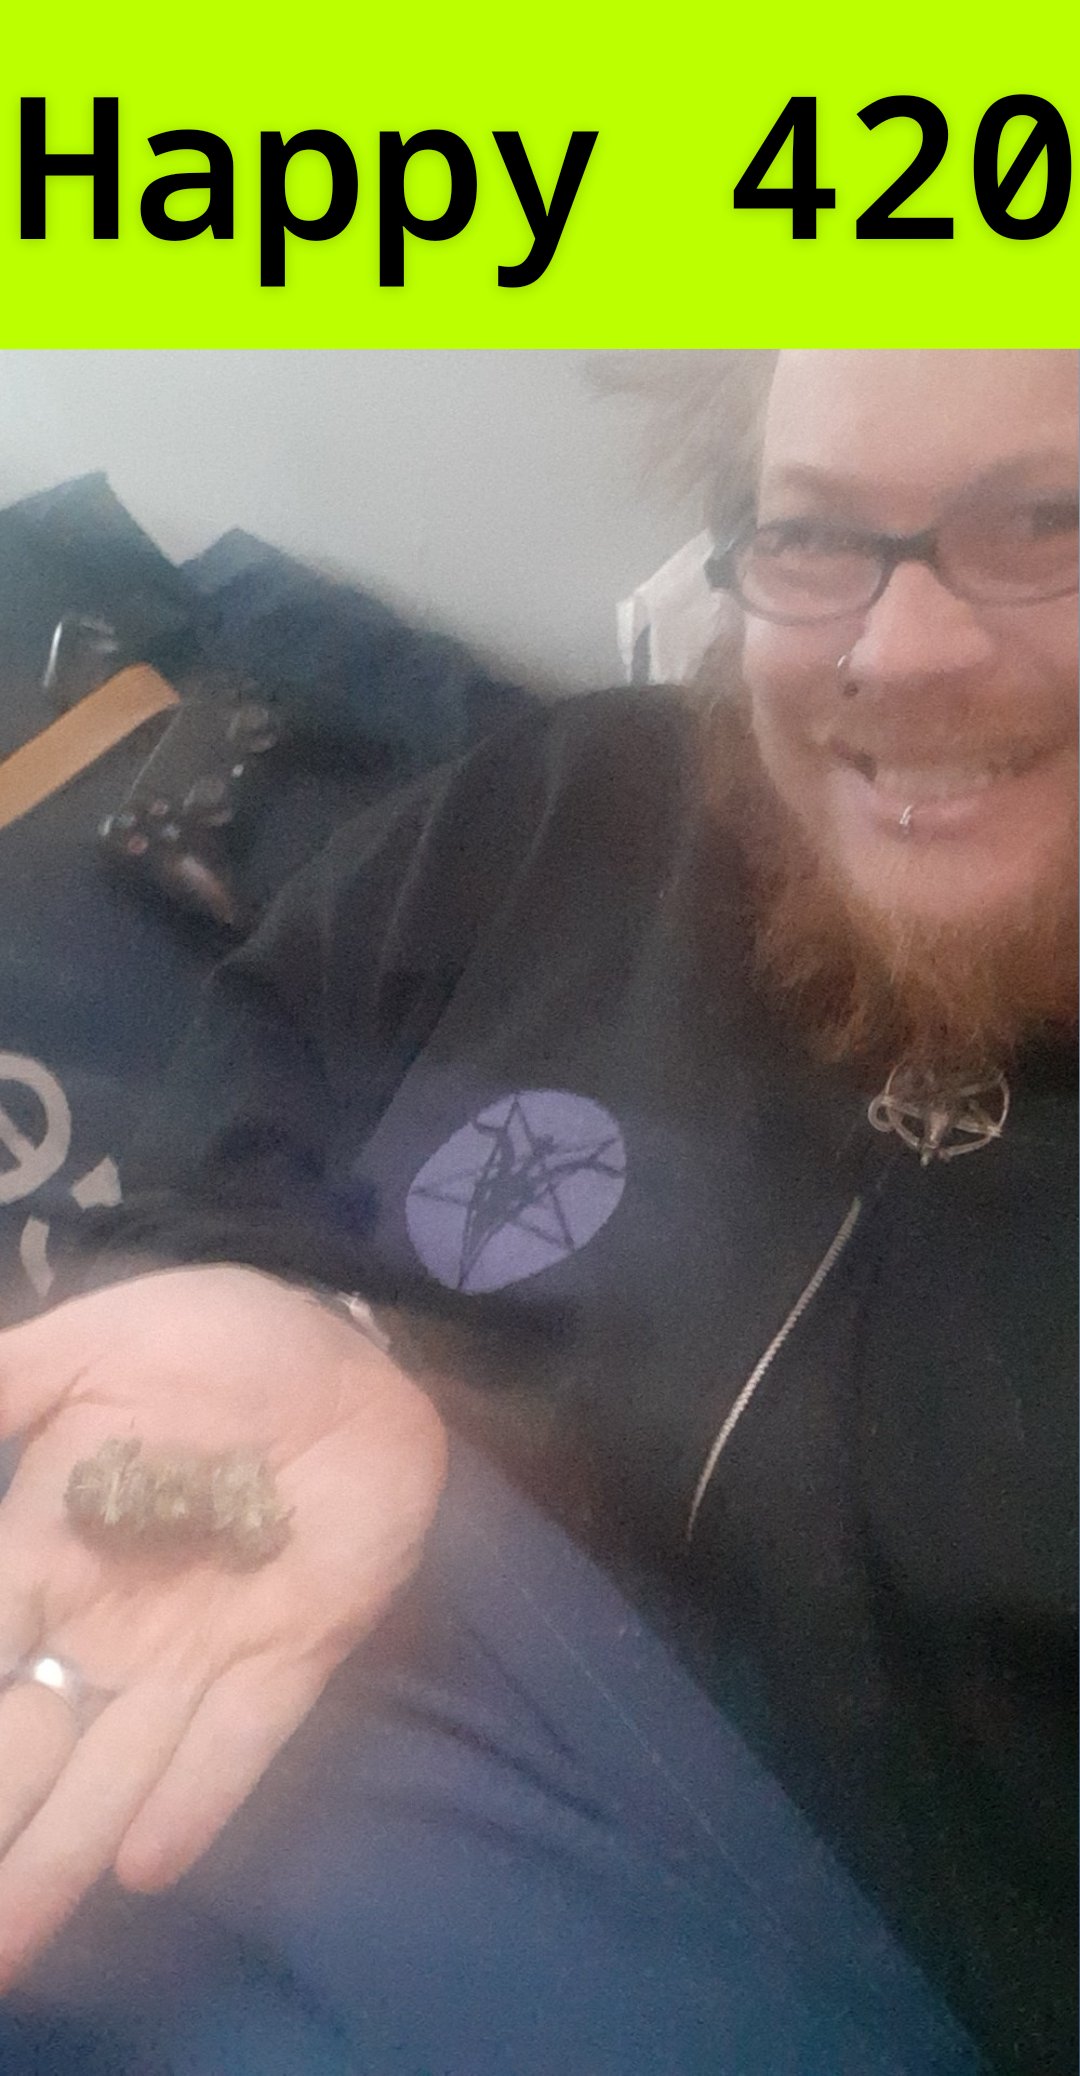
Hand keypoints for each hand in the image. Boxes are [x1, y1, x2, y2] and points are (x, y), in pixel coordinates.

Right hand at [0, 1264, 446, 1986]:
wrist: (349, 1341)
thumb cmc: (219, 1337)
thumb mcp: (98, 1342)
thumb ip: (8, 1383)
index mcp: (47, 1550)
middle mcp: (113, 1622)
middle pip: (32, 1745)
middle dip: (0, 1823)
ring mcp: (202, 1647)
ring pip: (122, 1769)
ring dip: (66, 1853)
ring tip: (14, 1943)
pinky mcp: (296, 1649)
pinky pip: (242, 1738)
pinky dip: (200, 1796)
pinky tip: (147, 1863)